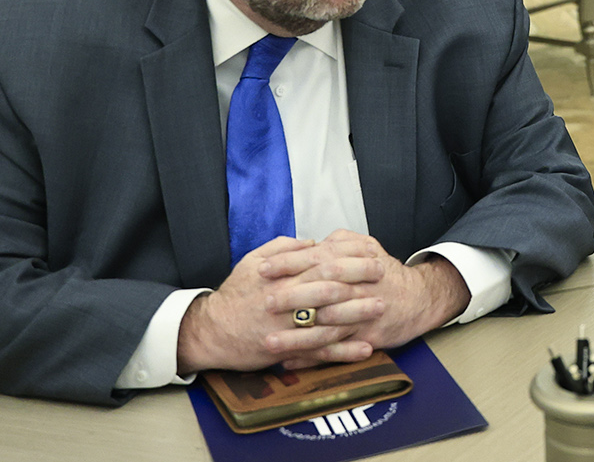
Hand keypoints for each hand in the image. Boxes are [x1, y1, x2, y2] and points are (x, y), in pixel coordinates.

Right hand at [176, 236, 387, 373]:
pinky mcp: (286, 352)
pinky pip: (319, 352)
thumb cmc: (236, 294)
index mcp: (280, 276)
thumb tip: (314, 241)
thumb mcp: (252, 261)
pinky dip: (343, 351)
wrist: (210, 332)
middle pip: (328, 287)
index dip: (347, 255)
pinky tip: (365, 348)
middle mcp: (284, 300)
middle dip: (358, 278)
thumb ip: (283, 247)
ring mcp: (285, 328)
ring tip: (381, 307)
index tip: (370, 250)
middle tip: (383, 271)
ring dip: (356, 314)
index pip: (320, 261)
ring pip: (327, 320)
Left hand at [265, 230, 471, 369]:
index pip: (319, 258)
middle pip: (324, 291)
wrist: (420, 299)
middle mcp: (361, 287)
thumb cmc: (386, 273)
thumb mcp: (369, 247)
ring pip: (327, 327)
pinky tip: (290, 362)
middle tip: (264, 303)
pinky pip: (337, 351)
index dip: (290, 263)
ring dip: (297, 337)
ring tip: (269, 342)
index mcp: (357, 261)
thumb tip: (313, 241)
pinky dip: (313, 358)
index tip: (263, 269)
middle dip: (292, 298)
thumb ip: (342, 241)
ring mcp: (364, 315)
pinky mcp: (367, 339)